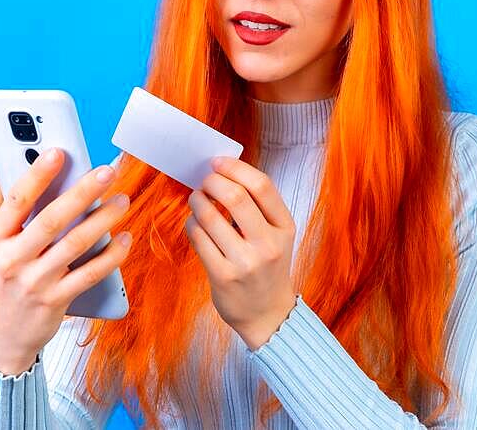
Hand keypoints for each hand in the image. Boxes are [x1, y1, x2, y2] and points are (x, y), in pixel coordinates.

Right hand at [0, 148, 133, 374]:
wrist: (0, 339)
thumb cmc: (0, 283)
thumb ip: (0, 209)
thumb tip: (4, 168)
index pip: (16, 201)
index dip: (37, 175)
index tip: (58, 151)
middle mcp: (12, 260)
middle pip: (51, 220)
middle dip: (82, 192)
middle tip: (107, 171)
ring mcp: (35, 283)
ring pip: (75, 245)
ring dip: (103, 220)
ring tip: (122, 200)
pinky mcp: (56, 302)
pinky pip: (89, 275)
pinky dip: (110, 256)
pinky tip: (124, 239)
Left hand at [183, 156, 297, 350]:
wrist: (267, 314)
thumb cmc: (267, 267)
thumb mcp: (276, 235)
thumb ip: (258, 207)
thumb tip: (223, 171)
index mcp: (284, 228)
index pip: (262, 186)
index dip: (235, 168)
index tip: (217, 162)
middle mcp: (268, 245)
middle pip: (235, 197)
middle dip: (212, 182)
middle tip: (204, 182)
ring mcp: (245, 262)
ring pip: (210, 216)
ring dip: (197, 201)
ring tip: (197, 200)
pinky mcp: (222, 276)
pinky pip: (198, 237)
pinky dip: (191, 223)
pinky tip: (195, 224)